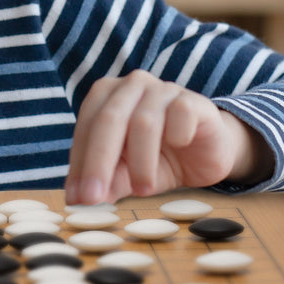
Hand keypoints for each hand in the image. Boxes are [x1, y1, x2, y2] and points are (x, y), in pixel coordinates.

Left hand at [64, 71, 270, 205]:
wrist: (206, 154)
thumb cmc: (158, 158)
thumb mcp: (127, 173)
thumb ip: (105, 180)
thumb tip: (78, 198)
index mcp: (106, 95)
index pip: (86, 127)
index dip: (79, 163)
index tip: (77, 198)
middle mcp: (131, 85)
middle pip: (108, 120)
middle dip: (98, 162)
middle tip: (93, 198)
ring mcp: (162, 89)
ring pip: (143, 122)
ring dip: (140, 161)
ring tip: (142, 190)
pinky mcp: (192, 100)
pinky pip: (180, 115)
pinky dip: (176, 136)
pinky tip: (179, 147)